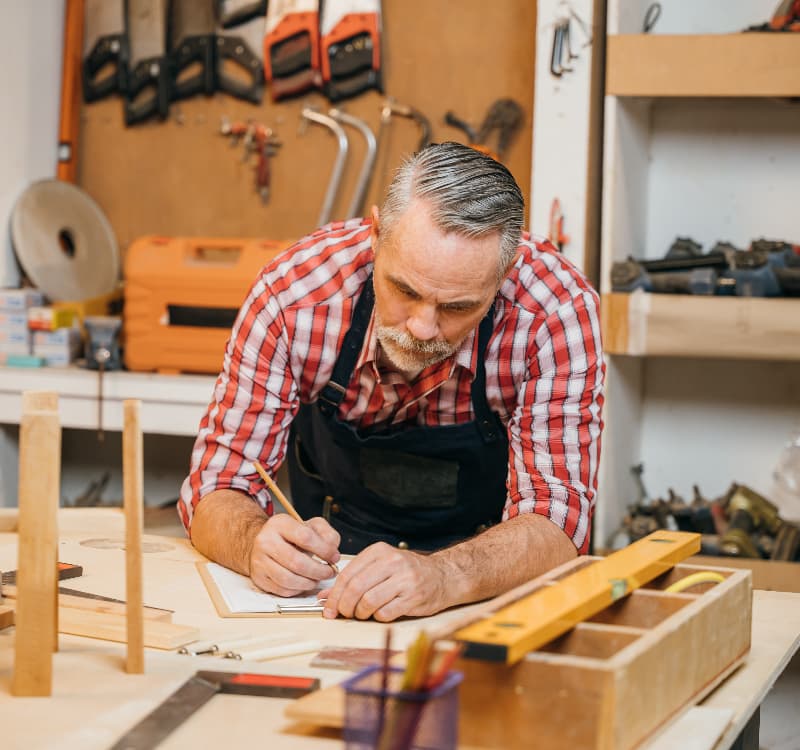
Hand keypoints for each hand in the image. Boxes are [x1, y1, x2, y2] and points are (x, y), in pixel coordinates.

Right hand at [249, 514, 339, 596]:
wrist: (266, 542)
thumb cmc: (292, 536)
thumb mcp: (311, 526)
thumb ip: (327, 535)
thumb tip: (333, 553)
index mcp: (280, 524)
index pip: (305, 537)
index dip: (324, 550)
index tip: (334, 557)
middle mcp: (265, 541)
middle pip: (296, 562)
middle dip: (319, 571)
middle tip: (330, 572)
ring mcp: (260, 560)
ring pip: (288, 579)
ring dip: (309, 583)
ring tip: (318, 579)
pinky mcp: (259, 577)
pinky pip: (282, 590)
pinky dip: (298, 590)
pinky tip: (305, 583)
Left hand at [319, 542, 449, 621]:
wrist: (442, 576)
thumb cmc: (407, 572)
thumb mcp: (380, 567)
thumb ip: (353, 579)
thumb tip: (325, 597)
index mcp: (380, 551)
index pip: (348, 574)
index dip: (334, 594)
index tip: (328, 607)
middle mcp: (392, 562)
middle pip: (356, 588)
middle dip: (344, 606)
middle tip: (342, 614)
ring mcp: (404, 579)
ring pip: (368, 602)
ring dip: (360, 613)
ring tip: (362, 613)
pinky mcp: (413, 597)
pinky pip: (385, 613)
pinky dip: (377, 617)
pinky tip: (380, 614)